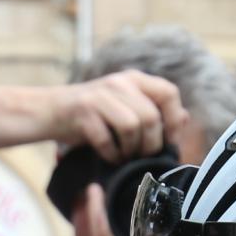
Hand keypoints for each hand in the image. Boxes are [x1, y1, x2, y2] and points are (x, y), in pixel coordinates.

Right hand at [45, 70, 187, 160]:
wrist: (51, 111)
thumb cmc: (93, 115)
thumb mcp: (125, 106)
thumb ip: (153, 110)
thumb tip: (185, 118)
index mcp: (134, 80)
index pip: (169, 93)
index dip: (174, 120)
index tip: (169, 140)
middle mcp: (119, 83)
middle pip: (151, 117)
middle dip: (150, 144)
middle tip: (141, 155)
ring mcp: (100, 96)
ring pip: (132, 127)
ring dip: (130, 150)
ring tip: (123, 155)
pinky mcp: (83, 112)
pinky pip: (107, 139)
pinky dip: (110, 154)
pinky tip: (108, 156)